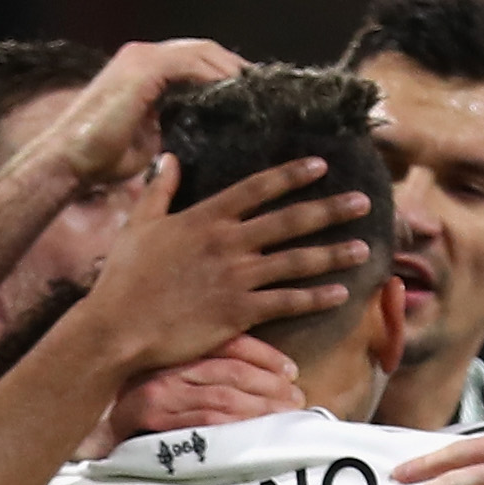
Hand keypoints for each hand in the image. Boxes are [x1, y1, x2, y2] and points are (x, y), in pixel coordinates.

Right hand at [34, 39, 244, 186]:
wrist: (68, 162)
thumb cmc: (100, 160)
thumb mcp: (148, 140)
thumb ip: (172, 126)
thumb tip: (203, 139)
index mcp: (143, 69)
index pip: (193, 60)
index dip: (223, 72)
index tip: (249, 93)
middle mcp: (142, 55)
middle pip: (202, 50)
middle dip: (234, 66)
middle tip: (262, 89)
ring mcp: (141, 58)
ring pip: (200, 52)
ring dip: (230, 69)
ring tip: (255, 91)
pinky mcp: (143, 69)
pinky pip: (190, 65)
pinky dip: (215, 76)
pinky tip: (235, 94)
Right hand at [77, 158, 368, 376]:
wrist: (119, 325)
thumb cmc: (124, 278)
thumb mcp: (139, 224)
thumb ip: (160, 190)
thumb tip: (170, 158)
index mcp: (206, 217)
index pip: (258, 188)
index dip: (292, 175)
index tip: (321, 165)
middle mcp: (228, 242)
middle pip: (290, 220)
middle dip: (330, 209)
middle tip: (364, 202)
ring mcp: (236, 277)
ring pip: (296, 261)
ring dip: (333, 254)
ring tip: (364, 249)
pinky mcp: (239, 312)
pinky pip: (287, 302)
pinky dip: (315, 297)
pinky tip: (340, 293)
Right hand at [103, 337, 304, 445]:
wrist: (91, 431)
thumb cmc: (135, 403)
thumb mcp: (166, 373)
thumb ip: (200, 365)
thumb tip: (250, 371)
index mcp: (174, 345)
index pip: (227, 344)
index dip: (265, 355)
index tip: (291, 370)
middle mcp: (168, 365)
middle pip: (231, 369)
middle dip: (270, 384)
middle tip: (297, 398)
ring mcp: (160, 392)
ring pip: (224, 396)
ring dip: (262, 407)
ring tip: (287, 415)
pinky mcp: (155, 420)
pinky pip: (206, 422)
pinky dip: (237, 426)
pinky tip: (257, 430)